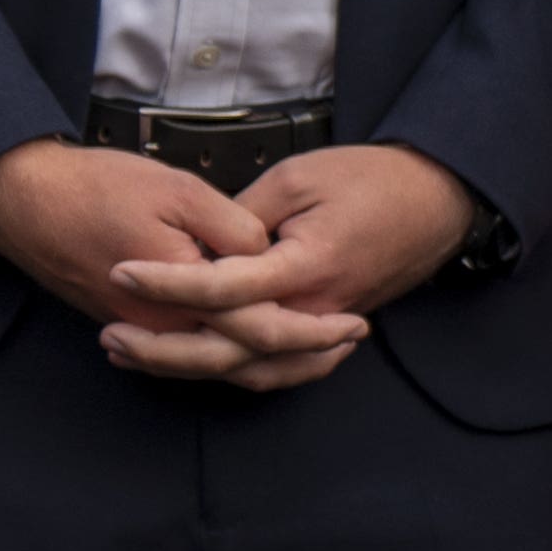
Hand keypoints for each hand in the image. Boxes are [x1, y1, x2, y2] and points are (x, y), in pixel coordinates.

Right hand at [0, 138, 360, 381]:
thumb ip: (233, 228)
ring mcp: (143, 329)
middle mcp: (162, 326)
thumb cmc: (97, 189)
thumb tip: (270, 253)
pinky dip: (231, 353)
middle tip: (350, 340)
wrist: (24, 200)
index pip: (261, 329)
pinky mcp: (132, 323)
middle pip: (243, 360)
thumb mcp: (179, 191)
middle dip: (302, 356)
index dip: (313, 331)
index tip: (355, 323)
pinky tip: (259, 342)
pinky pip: (190, 351)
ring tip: (319, 349)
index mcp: (181, 296)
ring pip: (216, 364)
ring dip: (270, 361)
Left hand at [101, 144, 478, 386]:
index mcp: (306, 267)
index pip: (224, 289)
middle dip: (164, 350)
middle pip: (231, 352)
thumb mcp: (300, 178)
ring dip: (190, 369)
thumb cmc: (375, 179)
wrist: (440, 200)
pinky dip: (236, 373)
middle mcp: (315, 310)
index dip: (167, 283)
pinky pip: (278, 368)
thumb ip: (242, 219)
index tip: (120, 271)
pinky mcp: (327, 327)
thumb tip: (196, 248)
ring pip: (252, 371)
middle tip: (111, 335)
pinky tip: (198, 363)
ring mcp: (324, 326)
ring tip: (135, 354)